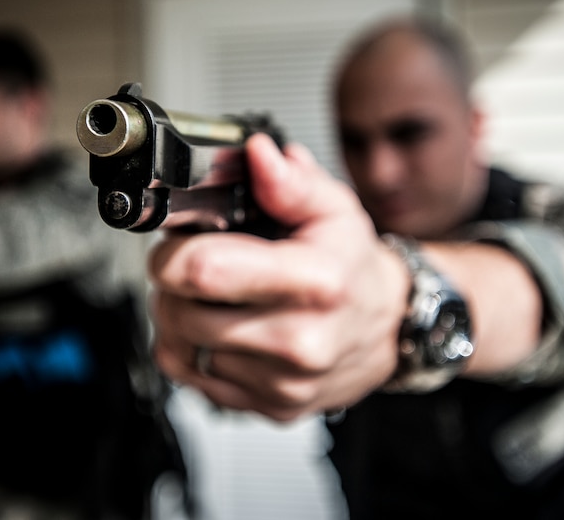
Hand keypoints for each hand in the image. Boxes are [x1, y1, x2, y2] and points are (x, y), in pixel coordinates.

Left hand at [148, 134, 408, 420]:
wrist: (389, 327)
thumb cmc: (354, 268)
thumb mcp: (335, 210)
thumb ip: (292, 182)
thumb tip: (259, 155)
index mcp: (316, 282)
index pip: (204, 271)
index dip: (175, 251)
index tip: (184, 242)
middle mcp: (301, 340)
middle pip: (182, 313)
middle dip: (174, 283)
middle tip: (197, 267)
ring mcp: (285, 382)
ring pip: (180, 348)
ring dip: (180, 318)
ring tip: (212, 297)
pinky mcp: (271, 407)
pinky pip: (193, 380)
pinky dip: (192, 351)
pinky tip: (220, 330)